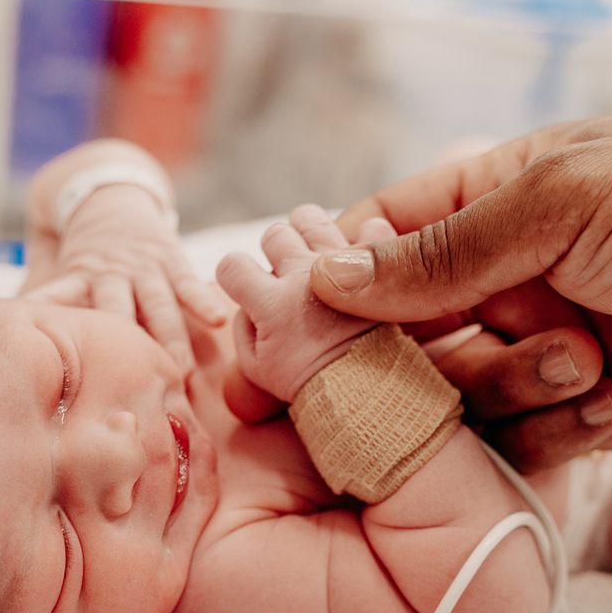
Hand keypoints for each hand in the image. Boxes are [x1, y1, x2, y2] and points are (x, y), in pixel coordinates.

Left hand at [22, 140, 226, 374]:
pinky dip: (202, 302)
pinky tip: (217, 321)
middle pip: (119, 314)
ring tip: (180, 370)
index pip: (64, 304)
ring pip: (159, 306)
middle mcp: (112, 275)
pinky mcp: (172, 260)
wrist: (106, 194)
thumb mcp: (53, 269)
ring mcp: (144, 268)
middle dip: (128, 349)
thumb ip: (40, 302)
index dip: (59, 325)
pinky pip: (189, 284)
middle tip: (135, 384)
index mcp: (79, 278)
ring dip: (171, 338)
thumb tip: (10, 339)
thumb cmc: (81, 250)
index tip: (53, 359)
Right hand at [216, 204, 378, 404]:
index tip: (246, 291)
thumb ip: (243, 327)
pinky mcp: (379, 263)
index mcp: (273, 302)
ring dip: (308, 233)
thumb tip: (247, 302)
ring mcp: (344, 264)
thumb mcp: (259, 370)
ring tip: (317, 257)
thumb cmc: (313, 387)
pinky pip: (372, 229)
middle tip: (287, 276)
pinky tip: (362, 255)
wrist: (372, 393)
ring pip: (310, 219)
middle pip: (274, 235)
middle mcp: (306, 274)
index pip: (232, 265)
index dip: (234, 277)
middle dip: (274, 252)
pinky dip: (367, 237)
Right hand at [313, 117, 611, 448]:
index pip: (388, 234)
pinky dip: (555, 425)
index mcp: (504, 197)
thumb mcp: (567, 202)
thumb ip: (445, 249)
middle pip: (408, 327)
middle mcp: (513, 274)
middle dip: (411, 352)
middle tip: (414, 369)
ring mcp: (544, 344)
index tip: (295, 314)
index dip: (337, 273)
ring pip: (459, 392)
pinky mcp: (581, 411)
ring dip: (510, 383)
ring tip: (585, 359)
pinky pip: (521, 438)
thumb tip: (329, 275)